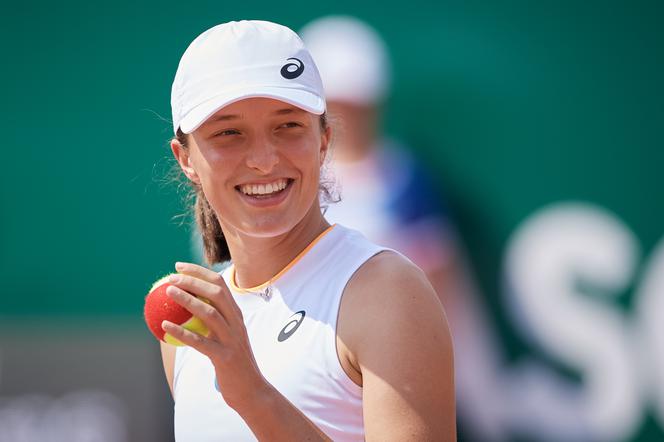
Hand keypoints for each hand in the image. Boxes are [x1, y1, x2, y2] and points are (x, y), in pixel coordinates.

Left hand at [161, 262, 268, 411]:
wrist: (250, 389)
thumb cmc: (231, 362)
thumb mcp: (224, 336)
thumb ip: (210, 322)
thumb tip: (180, 309)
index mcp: (236, 314)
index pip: (220, 284)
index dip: (199, 272)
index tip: (178, 267)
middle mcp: (236, 322)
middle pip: (216, 293)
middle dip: (193, 280)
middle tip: (170, 278)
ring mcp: (232, 339)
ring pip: (209, 313)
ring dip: (187, 300)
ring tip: (168, 292)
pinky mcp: (225, 356)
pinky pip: (200, 342)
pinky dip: (182, 332)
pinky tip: (165, 326)